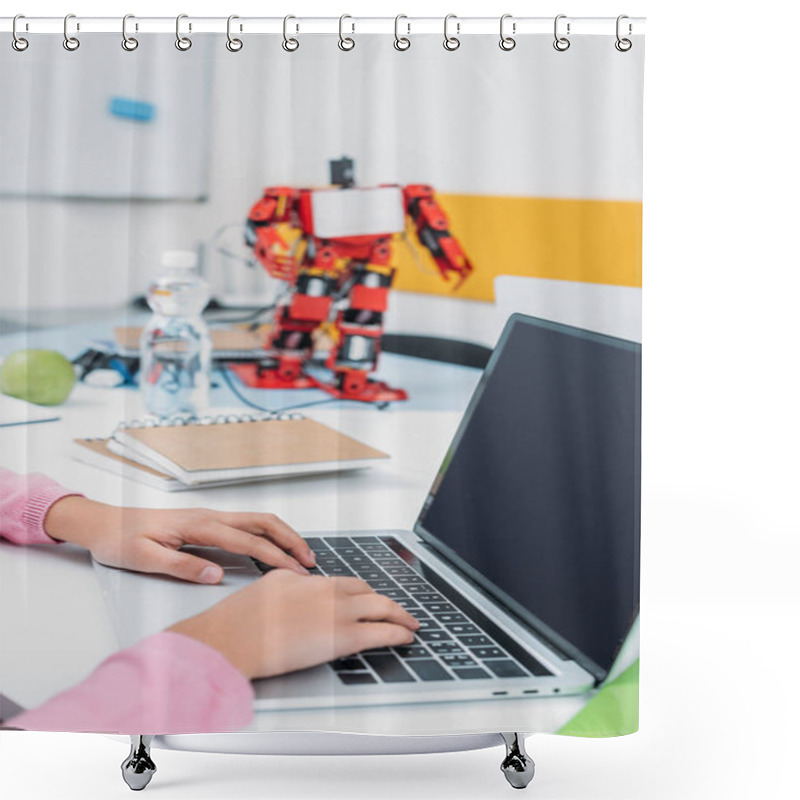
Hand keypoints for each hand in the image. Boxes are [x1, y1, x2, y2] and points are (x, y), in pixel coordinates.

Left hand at [43, 497, 314, 583]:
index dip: (276, 557)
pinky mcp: (206, 522)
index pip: (248, 541)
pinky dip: (268, 534)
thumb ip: (181, 566)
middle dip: (291, 539)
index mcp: (199, 525)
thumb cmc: (120, 540)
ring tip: (300, 555)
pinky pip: (246, 524)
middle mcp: (209, 516)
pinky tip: (273, 548)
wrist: (103, 523)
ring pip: (257, 520)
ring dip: (282, 535)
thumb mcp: (144, 559)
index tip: (295, 572)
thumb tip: (216, 575)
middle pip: (262, 522)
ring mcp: (210, 516)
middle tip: (310, 561)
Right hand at [168, 570, 419, 679]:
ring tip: (410, 623)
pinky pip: (381, 632)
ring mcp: (337, 612)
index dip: (363, 593)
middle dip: (387, 602)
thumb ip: (290, 587)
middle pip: (368, 592)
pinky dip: (398, 633)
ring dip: (399, 615)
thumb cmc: (238, 620)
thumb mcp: (267, 588)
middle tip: (398, 611)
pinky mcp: (342, 637)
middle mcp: (327, 591)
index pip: (346, 583)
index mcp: (308, 580)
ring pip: (381, 607)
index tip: (370, 599)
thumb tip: (298, 594)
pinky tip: (406, 637)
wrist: (232, 638)